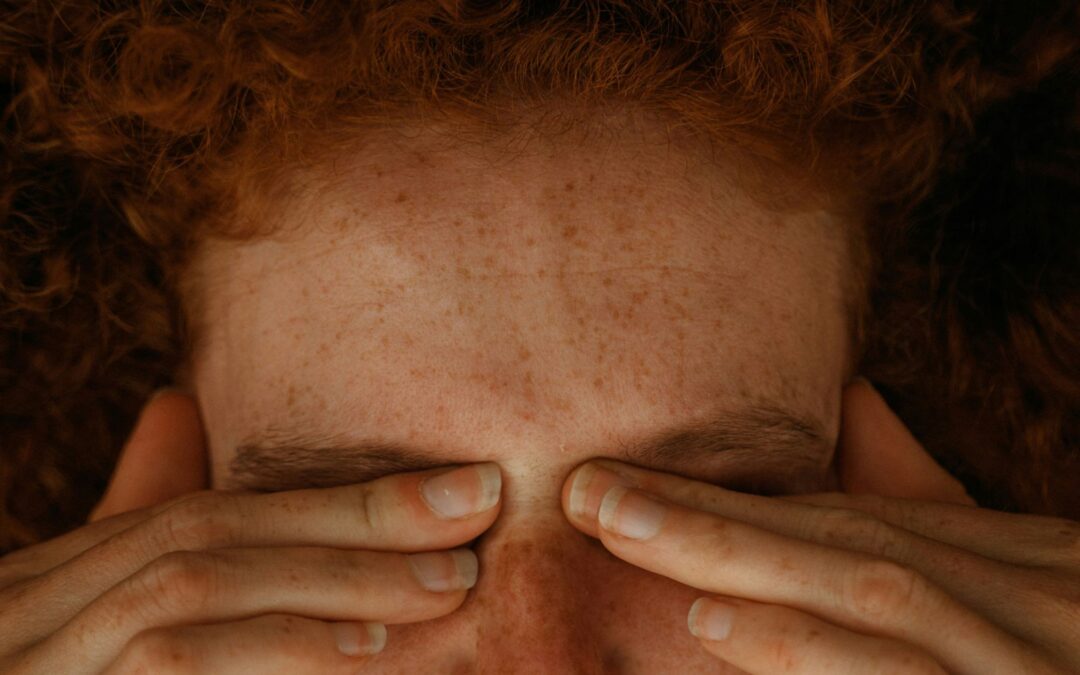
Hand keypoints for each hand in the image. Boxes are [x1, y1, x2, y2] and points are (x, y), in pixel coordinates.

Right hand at [0, 391, 501, 673]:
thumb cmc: (70, 674)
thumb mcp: (96, 614)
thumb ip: (143, 526)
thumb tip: (174, 405)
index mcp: (57, 578)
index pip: (208, 512)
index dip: (335, 499)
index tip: (452, 490)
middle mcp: (36, 606)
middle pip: (211, 533)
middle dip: (352, 520)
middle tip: (474, 510)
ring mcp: (40, 658)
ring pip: (197, 587)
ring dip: (332, 580)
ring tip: (445, 583)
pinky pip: (173, 664)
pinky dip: (276, 650)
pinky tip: (363, 650)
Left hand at [562, 380, 1078, 673]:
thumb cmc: (1074, 645)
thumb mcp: (1024, 574)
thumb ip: (932, 503)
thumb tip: (851, 402)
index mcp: (1022, 568)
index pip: (860, 521)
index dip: (736, 499)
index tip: (621, 482)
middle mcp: (1035, 611)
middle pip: (858, 552)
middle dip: (717, 522)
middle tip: (591, 493)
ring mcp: (1030, 669)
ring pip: (889, 611)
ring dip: (758, 580)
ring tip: (643, 551)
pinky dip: (819, 660)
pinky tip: (726, 635)